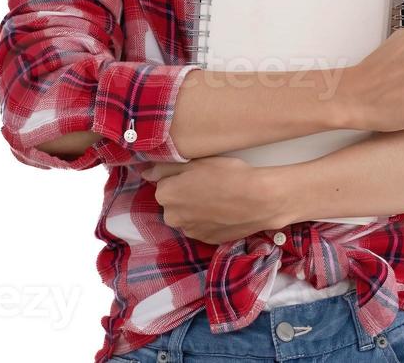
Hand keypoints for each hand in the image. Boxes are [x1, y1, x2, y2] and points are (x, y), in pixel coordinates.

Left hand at [142, 157, 295, 244]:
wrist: (258, 200)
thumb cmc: (228, 174)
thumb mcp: (196, 162)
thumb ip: (165, 168)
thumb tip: (146, 173)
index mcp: (165, 195)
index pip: (164, 183)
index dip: (181, 177)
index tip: (197, 174)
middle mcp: (172, 217)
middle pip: (173, 203)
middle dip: (185, 196)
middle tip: (208, 185)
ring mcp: (189, 232)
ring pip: (187, 217)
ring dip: (196, 210)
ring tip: (218, 199)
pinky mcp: (206, 241)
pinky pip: (201, 228)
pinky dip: (208, 221)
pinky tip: (223, 212)